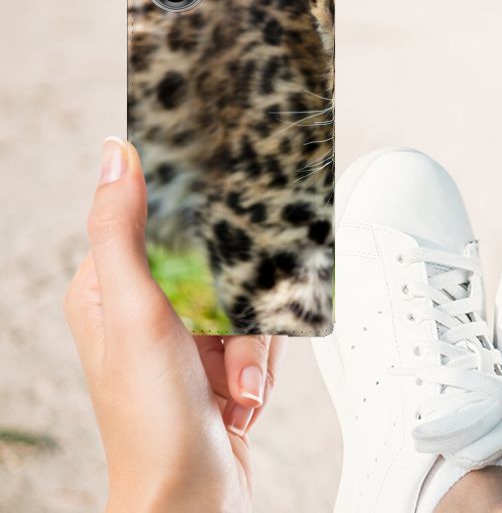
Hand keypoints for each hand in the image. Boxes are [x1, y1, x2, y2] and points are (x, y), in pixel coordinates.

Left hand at [64, 137, 285, 512]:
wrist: (193, 499)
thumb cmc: (152, 423)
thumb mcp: (136, 314)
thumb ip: (122, 232)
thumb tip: (116, 156)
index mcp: (108, 289)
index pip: (151, 220)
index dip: (190, 220)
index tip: (218, 217)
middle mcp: (145, 310)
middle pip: (213, 259)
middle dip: (235, 300)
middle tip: (226, 334)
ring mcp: (184, 338)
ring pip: (244, 297)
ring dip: (251, 342)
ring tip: (234, 380)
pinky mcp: (218, 362)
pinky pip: (260, 333)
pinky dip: (261, 363)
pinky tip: (243, 393)